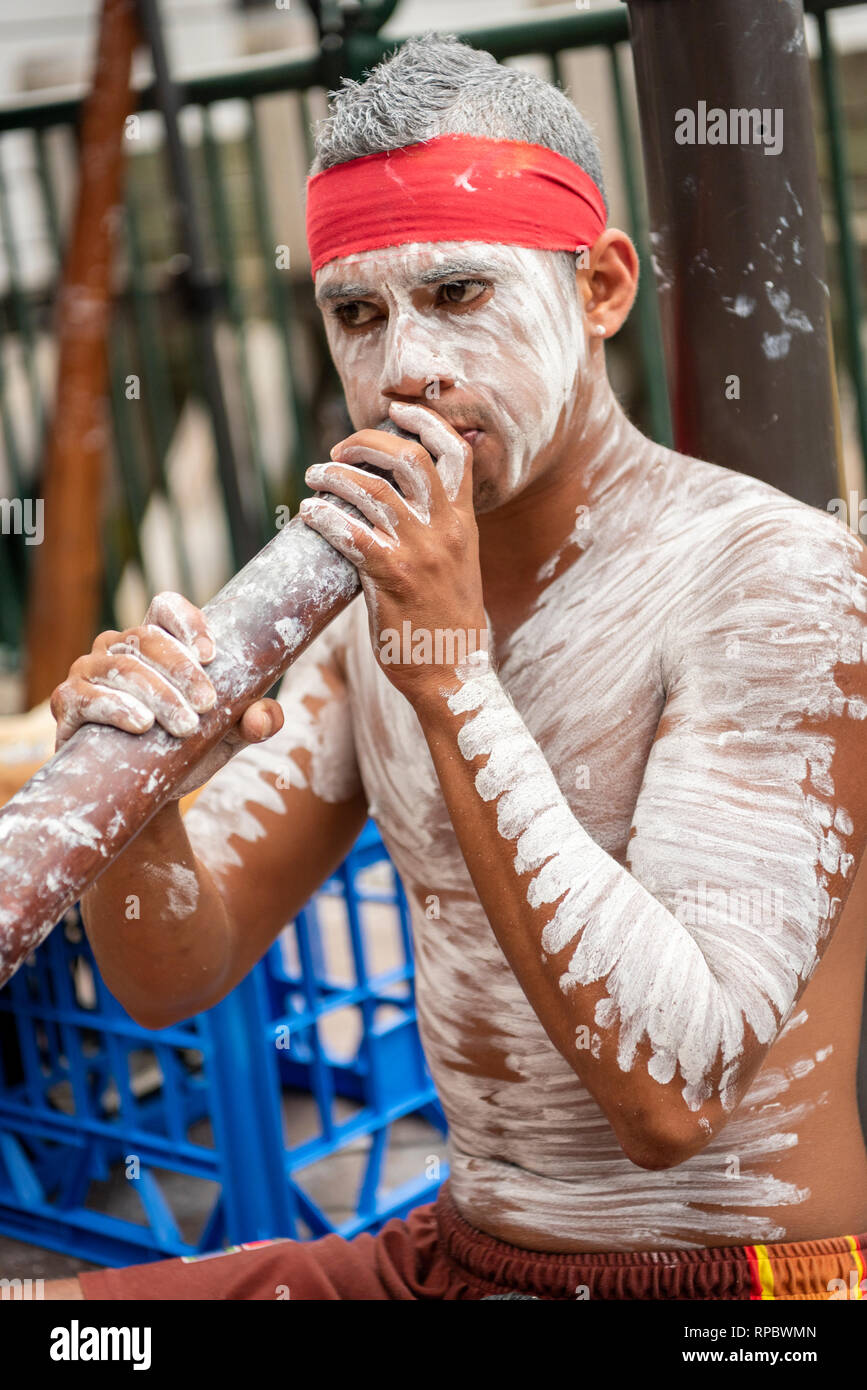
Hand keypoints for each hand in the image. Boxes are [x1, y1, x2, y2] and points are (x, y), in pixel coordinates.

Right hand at [49, 591, 284, 799]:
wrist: (143, 795)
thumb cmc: (185, 752)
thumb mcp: (227, 736)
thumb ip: (253, 721)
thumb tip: (265, 716)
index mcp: (155, 642)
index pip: (164, 607)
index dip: (186, 621)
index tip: (211, 655)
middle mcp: (118, 647)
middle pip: (147, 637)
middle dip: (182, 671)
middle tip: (209, 705)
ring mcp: (88, 672)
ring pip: (123, 667)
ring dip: (158, 695)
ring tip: (186, 727)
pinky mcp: (68, 704)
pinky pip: (87, 697)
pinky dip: (116, 708)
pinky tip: (142, 724)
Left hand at [299, 400, 488, 706]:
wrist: (454, 674)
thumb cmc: (447, 623)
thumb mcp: (457, 565)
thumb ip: (437, 530)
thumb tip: (396, 502)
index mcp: (464, 521)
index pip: (453, 451)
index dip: (423, 421)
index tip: (394, 411)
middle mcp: (445, 529)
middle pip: (407, 457)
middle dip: (366, 443)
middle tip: (339, 452)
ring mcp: (419, 552)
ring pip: (371, 489)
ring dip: (333, 476)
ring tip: (314, 478)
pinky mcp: (391, 577)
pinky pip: (349, 532)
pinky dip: (323, 515)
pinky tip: (308, 514)